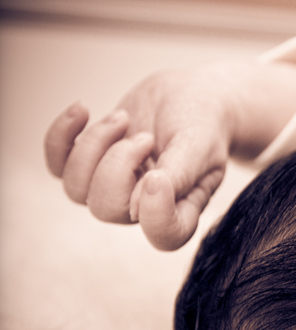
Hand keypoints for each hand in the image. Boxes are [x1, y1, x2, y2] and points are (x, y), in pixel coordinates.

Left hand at [44, 60, 295, 249]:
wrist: (188, 94)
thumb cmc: (203, 121)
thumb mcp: (200, 144)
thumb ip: (178, 174)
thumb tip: (138, 205)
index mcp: (182, 207)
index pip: (164, 236)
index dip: (154, 213)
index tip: (157, 175)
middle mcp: (144, 206)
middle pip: (107, 209)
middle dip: (118, 164)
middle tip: (145, 136)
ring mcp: (114, 188)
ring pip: (77, 189)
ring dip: (95, 145)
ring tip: (124, 118)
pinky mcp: (91, 164)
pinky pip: (57, 164)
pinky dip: (61, 135)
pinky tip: (83, 109)